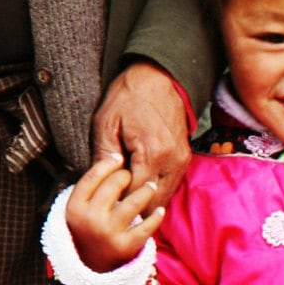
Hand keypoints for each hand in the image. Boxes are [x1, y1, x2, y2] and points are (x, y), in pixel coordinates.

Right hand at [65, 143, 164, 268]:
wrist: (88, 267)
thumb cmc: (85, 229)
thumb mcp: (77, 208)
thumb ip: (90, 187)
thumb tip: (113, 157)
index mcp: (75, 207)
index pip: (92, 176)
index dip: (108, 164)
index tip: (119, 157)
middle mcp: (90, 219)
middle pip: (114, 185)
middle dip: (127, 175)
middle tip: (132, 175)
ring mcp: (108, 233)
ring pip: (134, 202)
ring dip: (146, 190)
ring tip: (150, 186)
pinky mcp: (125, 246)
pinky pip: (146, 225)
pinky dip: (156, 215)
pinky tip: (160, 209)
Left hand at [94, 62, 196, 208]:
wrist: (158, 77)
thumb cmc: (129, 97)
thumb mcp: (106, 122)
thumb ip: (103, 155)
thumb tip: (98, 182)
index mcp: (153, 153)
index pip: (135, 195)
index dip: (118, 201)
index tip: (104, 201)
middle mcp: (172, 161)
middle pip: (153, 201)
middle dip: (133, 207)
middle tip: (113, 205)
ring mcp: (182, 160)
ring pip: (165, 196)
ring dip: (146, 201)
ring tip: (124, 197)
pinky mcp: (184, 157)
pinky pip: (171, 184)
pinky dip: (156, 190)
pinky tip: (138, 187)